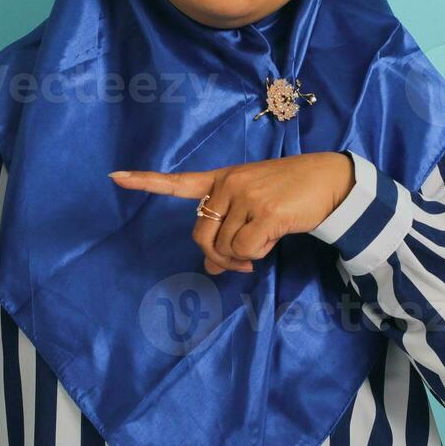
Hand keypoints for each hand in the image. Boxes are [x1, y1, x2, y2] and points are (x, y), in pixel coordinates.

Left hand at [109, 152, 354, 273]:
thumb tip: (212, 268)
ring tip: (263, 243)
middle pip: (201, 236)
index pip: (179, 182)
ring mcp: (246, 198)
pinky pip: (245, 252)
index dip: (145, 182)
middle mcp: (229, 185)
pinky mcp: (265, 214)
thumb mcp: (255, 209)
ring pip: (224, 248)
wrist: (330, 181)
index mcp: (223, 179)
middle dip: (218, 256)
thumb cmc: (291, 195)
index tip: (115, 177)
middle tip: (239, 262)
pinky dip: (256, 256)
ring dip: (241, 258)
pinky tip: (272, 241)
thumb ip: (229, 232)